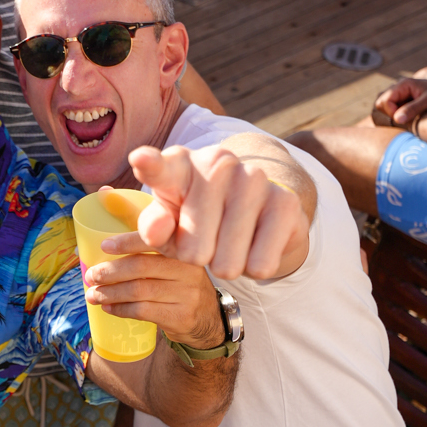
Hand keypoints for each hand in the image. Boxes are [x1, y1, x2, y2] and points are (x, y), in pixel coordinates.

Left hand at [83, 248, 223, 348]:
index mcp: (183, 250)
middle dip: (110, 271)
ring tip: (93, 295)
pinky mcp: (180, 316)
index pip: (154, 241)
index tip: (105, 246)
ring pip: (138, 291)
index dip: (127, 242)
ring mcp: (187, 294)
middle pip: (141, 266)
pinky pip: (142, 311)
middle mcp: (188, 269)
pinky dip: (120, 309)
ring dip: (110, 293)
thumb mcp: (174, 263)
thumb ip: (148, 252)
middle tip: (92, 276)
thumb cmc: (179, 285)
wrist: (208, 319)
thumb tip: (100, 248)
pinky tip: (108, 307)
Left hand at [110, 143, 307, 280]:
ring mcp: (254, 177)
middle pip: (194, 249)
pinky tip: (255, 244)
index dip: (150, 165)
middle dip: (197, 258)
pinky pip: (260, 264)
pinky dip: (255, 267)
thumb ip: (154, 228)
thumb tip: (157, 229)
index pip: (160, 169)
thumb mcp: (168, 226)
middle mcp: (217, 163)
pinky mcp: (285, 201)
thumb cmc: (197, 220)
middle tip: (205, 241)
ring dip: (226, 265)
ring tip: (229, 243)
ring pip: (228, 262)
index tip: (140, 160)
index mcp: (178, 166)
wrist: (257, 211)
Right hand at [372, 68, 426, 127]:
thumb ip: (412, 109)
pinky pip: (394, 111)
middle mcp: (399, 89)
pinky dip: (398, 117)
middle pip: (380, 103)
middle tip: (405, 120)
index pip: (383, 101)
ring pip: (385, 108)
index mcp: (403, 84)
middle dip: (389, 114)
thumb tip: (396, 119)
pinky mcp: (406, 103)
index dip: (390, 112)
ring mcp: (402, 96)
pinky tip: (410, 119)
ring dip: (393, 116)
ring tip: (407, 120)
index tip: (403, 120)